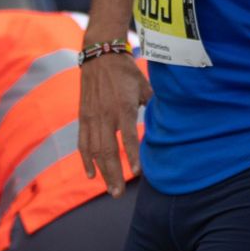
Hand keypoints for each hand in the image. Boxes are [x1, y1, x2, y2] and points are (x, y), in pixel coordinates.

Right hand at [77, 51, 151, 196]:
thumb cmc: (126, 72)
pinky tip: (92, 175)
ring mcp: (92, 118)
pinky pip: (82, 143)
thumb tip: (167, 120)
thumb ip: (153, 105)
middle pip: (108, 151)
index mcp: (123, 107)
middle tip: (118, 194)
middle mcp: (105, 115)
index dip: (132, 156)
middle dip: (113, 174)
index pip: (128, 137)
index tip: (137, 173)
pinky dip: (86, 161)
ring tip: (110, 189)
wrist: (100, 56)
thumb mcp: (144, 86)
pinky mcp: (83, 118)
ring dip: (101, 173)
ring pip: (94, 152)